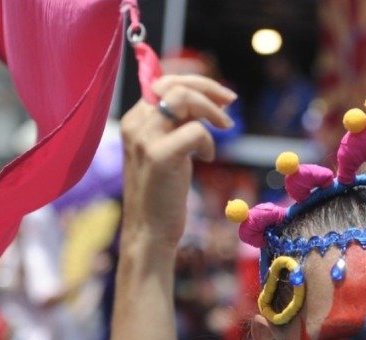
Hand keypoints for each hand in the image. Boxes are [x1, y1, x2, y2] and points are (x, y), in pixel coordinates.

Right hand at [120, 75, 235, 255]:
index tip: (221, 97)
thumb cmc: (162, 194)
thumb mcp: (164, 150)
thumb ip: (175, 125)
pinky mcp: (159, 155)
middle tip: (230, 104)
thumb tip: (205, 100)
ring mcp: (145, 138)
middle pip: (175, 85)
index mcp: (134, 120)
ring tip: (225, 128)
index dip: (196, 83)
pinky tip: (205, 158)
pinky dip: (208, 141)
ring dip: (211, 110)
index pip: (165, 83)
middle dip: (208, 89)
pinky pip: (195, 130)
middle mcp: (136, 124)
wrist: (149, 231)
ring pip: (184, 98)